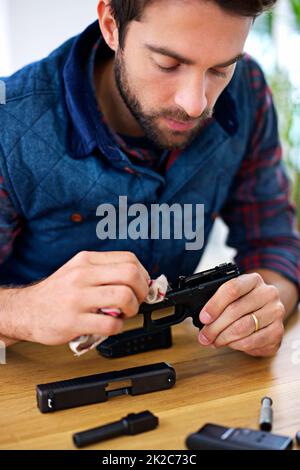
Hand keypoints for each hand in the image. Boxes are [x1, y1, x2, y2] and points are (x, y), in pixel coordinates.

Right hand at [6, 251, 149, 345]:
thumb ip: (105, 272)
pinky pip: (111, 324)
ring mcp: (78, 298)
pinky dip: (118, 327)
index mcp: (86, 260)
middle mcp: (82, 275)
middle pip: (131, 275)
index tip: (141, 286)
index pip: (129, 259)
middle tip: (137, 300)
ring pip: (124, 297)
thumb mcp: (78, 270)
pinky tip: (109, 325)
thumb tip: (140, 280)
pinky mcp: (74, 321)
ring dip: (132, 309)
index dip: (143, 274)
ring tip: (123, 313)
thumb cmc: (58, 292)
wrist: (27, 310)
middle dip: (142, 290)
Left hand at [198, 273, 284, 356]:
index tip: (203, 318)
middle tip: (204, 336)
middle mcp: (268, 293)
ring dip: (224, 337)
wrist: (269, 311)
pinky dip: (237, 345)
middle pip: (235, 310)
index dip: (214, 305)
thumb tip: (203, 320)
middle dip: (215, 326)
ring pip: (243, 327)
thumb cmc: (246, 302)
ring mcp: (275, 312)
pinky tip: (229, 344)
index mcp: (253, 280)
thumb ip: (219, 302)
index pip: (232, 289)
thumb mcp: (234, 296)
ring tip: (214, 341)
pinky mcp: (278, 331)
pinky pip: (252, 341)